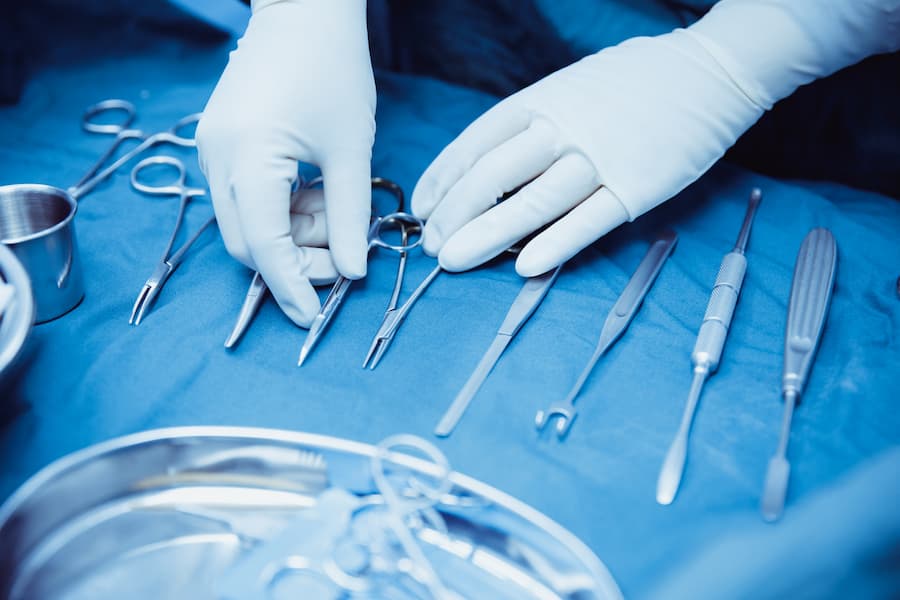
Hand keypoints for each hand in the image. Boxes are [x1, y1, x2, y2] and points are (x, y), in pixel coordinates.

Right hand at [196, 0, 374, 326]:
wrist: (303, 11)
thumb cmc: (333, 69)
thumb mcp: (351, 150)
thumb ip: (351, 217)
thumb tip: (353, 272)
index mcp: (247, 158)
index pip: (264, 246)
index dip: (292, 287)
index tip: (315, 318)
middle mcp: (216, 159)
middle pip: (247, 243)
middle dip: (295, 261)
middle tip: (342, 258)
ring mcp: (212, 151)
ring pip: (246, 224)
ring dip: (292, 234)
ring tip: (336, 209)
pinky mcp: (220, 145)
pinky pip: (246, 198)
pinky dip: (282, 210)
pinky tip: (315, 193)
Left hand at [412, 28, 765, 275]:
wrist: (712, 69)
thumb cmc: (634, 81)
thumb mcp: (572, 84)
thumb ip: (533, 121)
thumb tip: (489, 162)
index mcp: (541, 99)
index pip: (476, 143)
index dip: (443, 179)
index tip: (422, 207)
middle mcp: (562, 126)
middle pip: (492, 175)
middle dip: (454, 214)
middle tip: (433, 246)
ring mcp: (599, 157)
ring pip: (531, 201)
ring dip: (486, 234)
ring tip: (454, 262)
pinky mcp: (637, 186)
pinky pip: (589, 221)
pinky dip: (555, 245)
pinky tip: (524, 267)